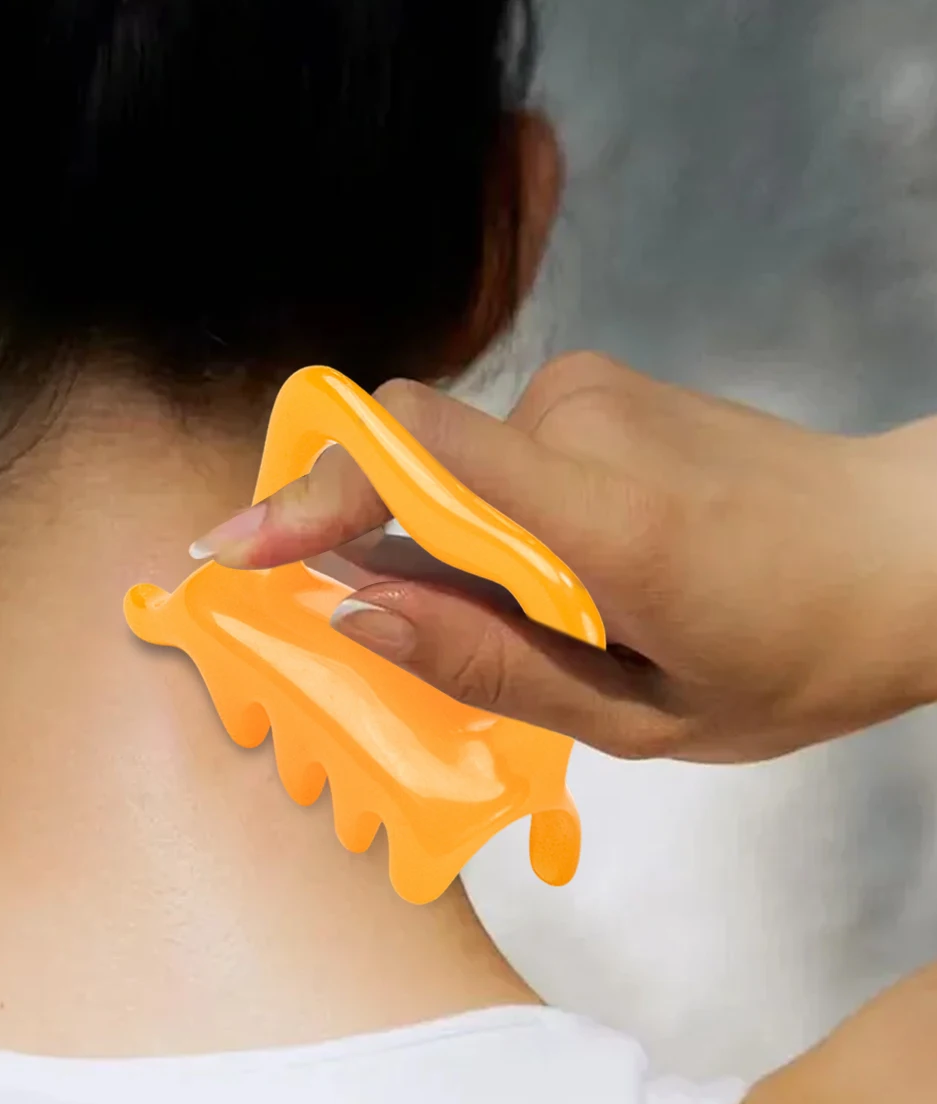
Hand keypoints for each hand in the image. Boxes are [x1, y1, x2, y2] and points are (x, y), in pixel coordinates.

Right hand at [193, 352, 936, 760]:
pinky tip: (581, 576)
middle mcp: (587, 423)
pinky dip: (497, 523)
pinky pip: (493, 457)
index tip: (234, 549)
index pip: (415, 452)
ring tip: (570, 619)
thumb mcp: (643, 715)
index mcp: (608, 517)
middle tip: (432, 640)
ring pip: (454, 474)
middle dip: (392, 555)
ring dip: (462, 550)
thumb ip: (489, 667)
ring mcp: (591, 392)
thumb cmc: (791, 654)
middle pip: (416, 472)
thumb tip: (350, 616)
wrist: (906, 549)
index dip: (309, 496)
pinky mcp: (594, 388)